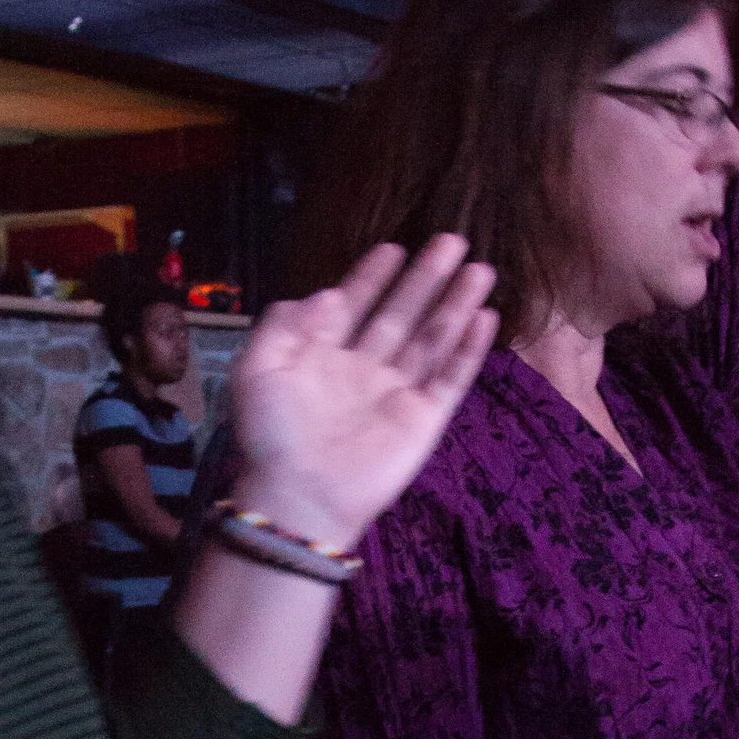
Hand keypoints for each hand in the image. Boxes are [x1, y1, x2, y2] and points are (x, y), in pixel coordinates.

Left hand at [224, 236, 496, 551]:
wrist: (298, 497)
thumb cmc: (270, 436)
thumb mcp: (255, 370)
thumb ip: (283, 325)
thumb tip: (326, 293)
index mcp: (322, 357)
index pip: (354, 305)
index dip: (372, 276)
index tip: (392, 247)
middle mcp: (364, 370)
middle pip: (402, 314)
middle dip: (425, 278)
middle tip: (451, 240)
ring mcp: (396, 394)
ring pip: (432, 339)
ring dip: (455, 303)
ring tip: (479, 268)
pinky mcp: (423, 420)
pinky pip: (451, 378)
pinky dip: (468, 349)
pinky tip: (483, 317)